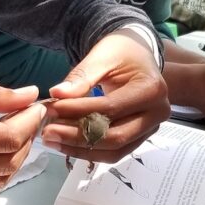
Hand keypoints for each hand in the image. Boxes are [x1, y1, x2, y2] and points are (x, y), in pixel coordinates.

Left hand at [42, 30, 168, 163]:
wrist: (137, 54)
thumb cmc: (121, 52)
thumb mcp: (102, 56)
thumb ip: (81, 76)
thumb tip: (57, 93)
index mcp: (151, 89)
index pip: (111, 108)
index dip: (79, 111)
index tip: (51, 109)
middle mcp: (156, 113)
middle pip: (115, 136)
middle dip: (78, 136)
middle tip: (48, 131)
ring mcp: (151, 129)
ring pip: (114, 151)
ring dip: (81, 149)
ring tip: (52, 140)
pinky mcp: (140, 138)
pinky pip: (114, 152)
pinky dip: (89, 151)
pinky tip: (65, 143)